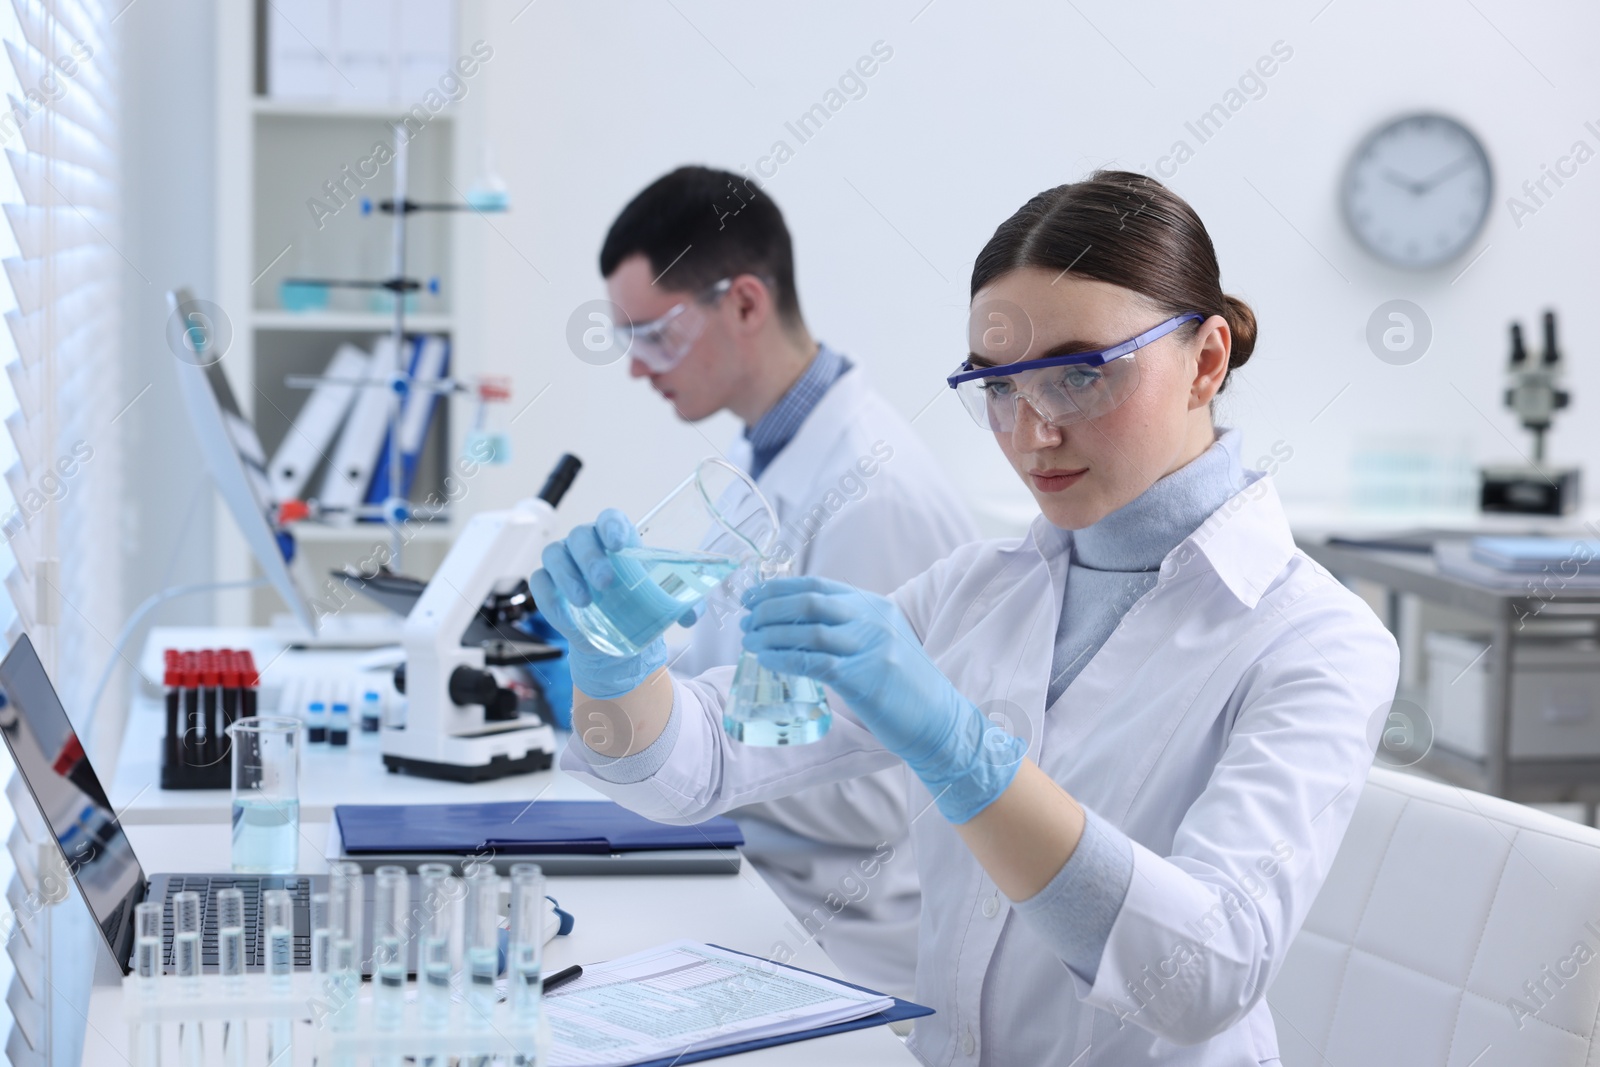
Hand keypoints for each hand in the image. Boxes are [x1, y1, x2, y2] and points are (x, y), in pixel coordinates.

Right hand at [530, 508, 696, 697]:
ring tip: (585, 602)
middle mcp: (586, 544)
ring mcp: (563, 562)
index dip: (610, 525)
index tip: (617, 543)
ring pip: (554, 555)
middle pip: (580, 536)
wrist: (616, 636)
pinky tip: (567, 618)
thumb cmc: (638, 605)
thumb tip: (692, 615)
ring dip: (567, 577)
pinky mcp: (548, 586)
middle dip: (590, 557)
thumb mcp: (662, 603)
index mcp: (616, 538)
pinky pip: (540, 584)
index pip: (610, 518)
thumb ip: (681, 605)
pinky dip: (550, 600)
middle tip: (605, 583)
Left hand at [739, 576, 1025, 822]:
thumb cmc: (904, 686)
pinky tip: (767, 661)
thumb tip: (796, 623)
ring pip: (807, 630)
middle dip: (769, 608)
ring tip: (750, 642)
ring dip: (770, 634)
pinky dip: (784, 659)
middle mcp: (873, 620)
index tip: (753, 597)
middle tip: (746, 621)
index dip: (779, 589)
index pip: (818, 585)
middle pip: (808, 602)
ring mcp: (870, 647)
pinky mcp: (864, 678)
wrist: (939, 720)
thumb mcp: (882, 642)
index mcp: (876, 606)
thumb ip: (849, 627)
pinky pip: (813, 663)